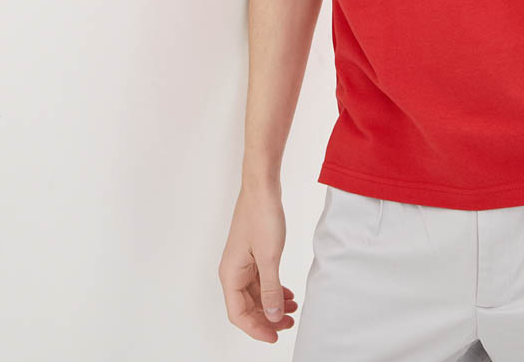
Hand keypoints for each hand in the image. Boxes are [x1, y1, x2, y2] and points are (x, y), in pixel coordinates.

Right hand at [218, 183, 297, 342]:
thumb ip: (271, 289)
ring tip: (293, 309)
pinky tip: (287, 293)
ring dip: (272, 304)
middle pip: (246, 307)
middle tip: (289, 324)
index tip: (275, 336)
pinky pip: (260, 280)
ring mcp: (242, 262)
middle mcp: (233, 271)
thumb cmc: (261, 216)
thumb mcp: (269, 257)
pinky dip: (273, 289)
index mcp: (230, 274)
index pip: (239, 314)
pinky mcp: (251, 254)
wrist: (262, 187)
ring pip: (255, 294)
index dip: (256, 329)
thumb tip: (272, 316)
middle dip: (267, 318)